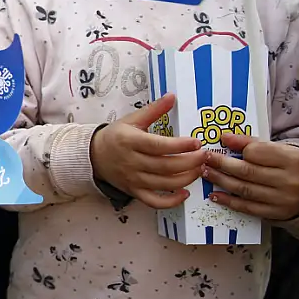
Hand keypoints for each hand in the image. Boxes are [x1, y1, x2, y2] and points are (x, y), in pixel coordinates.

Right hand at [90, 94, 207, 208]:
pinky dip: (171, 201)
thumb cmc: (115, 136)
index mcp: (130, 141)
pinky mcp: (134, 191)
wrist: (93, 155)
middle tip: (205, 156)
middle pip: (166, 166)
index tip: (197, 142)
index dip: (180, 145)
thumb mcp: (132, 119)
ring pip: (164, 184)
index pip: (158, 146)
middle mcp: (132, 162)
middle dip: (190, 162)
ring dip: (186, 178)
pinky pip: (155, 201)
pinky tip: (185, 192)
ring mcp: (133, 179)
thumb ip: (154, 110)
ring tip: (199, 170)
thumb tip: (172, 96)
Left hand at [204, 135, 298, 220]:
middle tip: (204, 159)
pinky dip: (229, 201)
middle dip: (221, 165)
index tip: (217, 145)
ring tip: (206, 173)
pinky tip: (215, 195)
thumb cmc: (293, 165)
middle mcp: (288, 180)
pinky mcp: (277, 213)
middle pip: (246, 172)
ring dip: (221, 181)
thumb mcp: (279, 149)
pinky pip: (249, 208)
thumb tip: (225, 137)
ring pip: (244, 190)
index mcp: (291, 160)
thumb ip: (252, 143)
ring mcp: (282, 199)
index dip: (234, 149)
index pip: (255, 153)